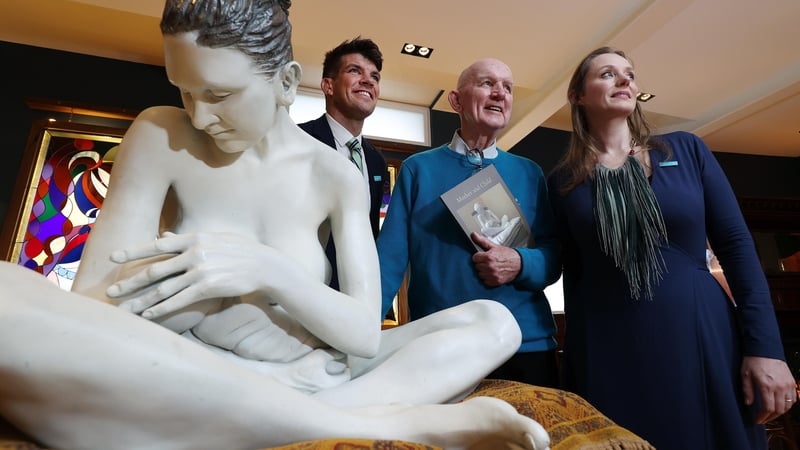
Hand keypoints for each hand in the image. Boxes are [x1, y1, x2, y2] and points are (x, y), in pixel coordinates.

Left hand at [107, 231, 274, 318]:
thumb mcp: (213, 238)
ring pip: (164, 289)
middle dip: (130, 283)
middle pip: (154, 270)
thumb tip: (163, 237)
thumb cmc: (238, 250)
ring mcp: (200, 271)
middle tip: (111, 292)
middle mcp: (194, 253)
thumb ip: (186, 240)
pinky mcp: (208, 288)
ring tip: (124, 309)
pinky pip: (179, 300)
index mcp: (193, 238)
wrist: (263, 264)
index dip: (133, 251)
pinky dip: (162, 308)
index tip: (113, 257)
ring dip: (141, 301)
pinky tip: (148, 315)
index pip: (156, 245)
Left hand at [471, 232, 521, 286]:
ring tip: (490, 267)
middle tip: (488, 261)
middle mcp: (490, 267)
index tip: (482, 256)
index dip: (478, 256)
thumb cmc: (508, 255)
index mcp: (489, 257)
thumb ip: (482, 241)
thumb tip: (473, 235)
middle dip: (481, 263)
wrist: (520, 264)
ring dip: (484, 271)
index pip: (474, 258)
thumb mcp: (494, 246)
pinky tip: (492, 273)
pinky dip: (488, 278)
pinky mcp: (495, 281)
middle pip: (477, 266)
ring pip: (480, 274)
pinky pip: (485, 281)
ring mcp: (493, 275)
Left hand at [741, 356, 796, 423]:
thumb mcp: (745, 375)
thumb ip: (747, 391)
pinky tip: (781, 406)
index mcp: (766, 385)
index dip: (762, 417)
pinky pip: (793, 398)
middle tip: (763, 419)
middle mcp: (779, 386)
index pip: (767, 408)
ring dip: (780, 413)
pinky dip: (788, 405)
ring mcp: (787, 384)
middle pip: (779, 410)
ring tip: (771, 414)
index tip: (757, 420)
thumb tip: (748, 404)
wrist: (765, 348)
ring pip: (788, 406)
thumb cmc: (753, 360)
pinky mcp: (791, 381)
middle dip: (770, 417)